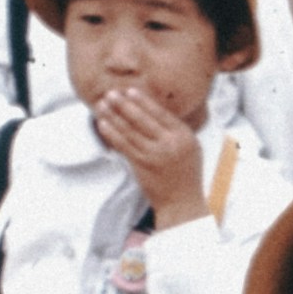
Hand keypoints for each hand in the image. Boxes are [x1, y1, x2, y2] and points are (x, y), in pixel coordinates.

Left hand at [93, 78, 207, 221]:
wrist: (182, 203)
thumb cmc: (186, 174)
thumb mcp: (190, 147)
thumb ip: (174, 130)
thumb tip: (153, 110)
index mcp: (183, 135)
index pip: (160, 113)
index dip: (143, 101)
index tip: (130, 91)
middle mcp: (169, 143)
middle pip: (142, 119)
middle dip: (124, 105)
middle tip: (111, 93)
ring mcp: (154, 155)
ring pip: (129, 131)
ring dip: (114, 116)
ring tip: (102, 104)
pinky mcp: (142, 166)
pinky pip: (123, 146)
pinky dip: (112, 133)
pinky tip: (103, 124)